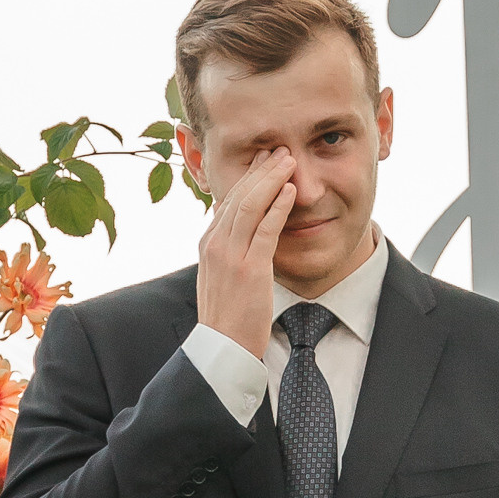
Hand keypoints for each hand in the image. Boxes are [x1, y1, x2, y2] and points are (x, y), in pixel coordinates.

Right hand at [196, 152, 293, 359]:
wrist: (222, 349)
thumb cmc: (227, 316)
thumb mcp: (220, 275)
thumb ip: (227, 249)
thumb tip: (232, 224)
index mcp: (208, 243)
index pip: (227, 199)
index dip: (247, 176)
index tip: (263, 159)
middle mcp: (215, 244)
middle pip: (238, 194)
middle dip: (260, 169)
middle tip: (278, 149)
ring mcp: (231, 256)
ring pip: (250, 204)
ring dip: (271, 178)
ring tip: (287, 159)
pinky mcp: (250, 269)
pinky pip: (265, 229)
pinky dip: (278, 206)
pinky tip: (290, 190)